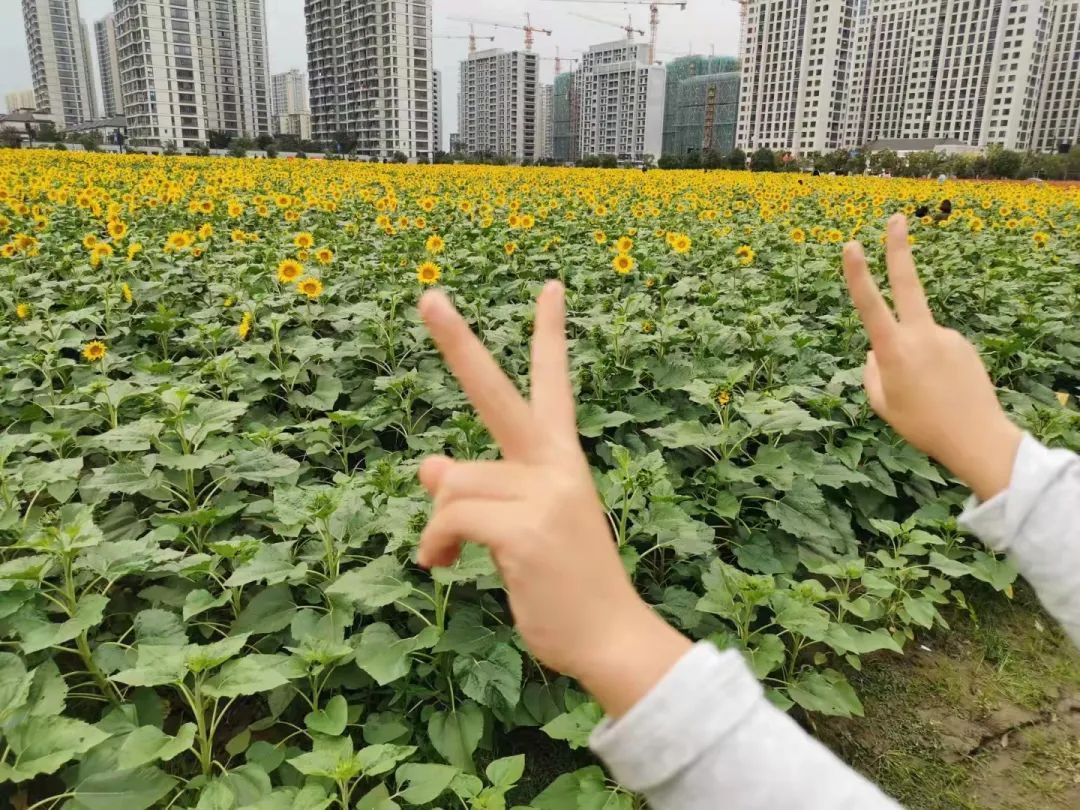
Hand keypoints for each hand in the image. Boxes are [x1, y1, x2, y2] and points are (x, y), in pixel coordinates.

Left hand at [417, 282, 690, 716]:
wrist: (612, 639)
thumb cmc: (566, 587)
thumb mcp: (522, 530)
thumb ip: (484, 492)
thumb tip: (428, 466)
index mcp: (562, 460)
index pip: (554, 385)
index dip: (549, 334)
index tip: (549, 287)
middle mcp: (555, 465)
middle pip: (496, 392)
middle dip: (458, 343)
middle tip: (428, 298)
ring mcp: (544, 493)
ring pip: (452, 483)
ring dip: (437, 526)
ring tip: (446, 558)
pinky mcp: (525, 528)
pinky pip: (451, 517)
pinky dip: (435, 544)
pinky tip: (442, 567)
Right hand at [842, 214, 1021, 501]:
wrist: (977, 437)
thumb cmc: (921, 425)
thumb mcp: (882, 403)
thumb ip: (872, 371)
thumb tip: (875, 350)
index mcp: (894, 351)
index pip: (870, 305)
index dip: (858, 274)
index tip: (851, 245)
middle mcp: (921, 335)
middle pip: (908, 283)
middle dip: (899, 249)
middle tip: (897, 218)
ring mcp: (946, 336)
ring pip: (917, 338)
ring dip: (916, 359)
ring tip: (928, 395)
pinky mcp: (962, 344)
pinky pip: (937, 349)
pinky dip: (934, 366)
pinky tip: (943, 390)